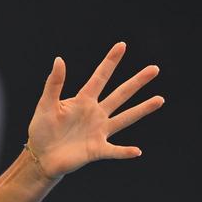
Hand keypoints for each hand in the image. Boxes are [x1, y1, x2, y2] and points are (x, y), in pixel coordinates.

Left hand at [25, 42, 163, 179]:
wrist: (41, 156)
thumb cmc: (42, 130)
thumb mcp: (46, 105)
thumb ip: (54, 84)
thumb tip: (59, 59)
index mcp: (83, 100)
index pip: (100, 77)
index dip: (110, 62)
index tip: (122, 45)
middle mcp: (96, 113)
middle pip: (120, 94)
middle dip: (137, 82)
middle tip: (154, 69)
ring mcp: (99, 131)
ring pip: (125, 118)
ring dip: (142, 109)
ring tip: (159, 99)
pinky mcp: (97, 149)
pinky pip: (114, 151)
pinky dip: (125, 151)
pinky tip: (137, 151)